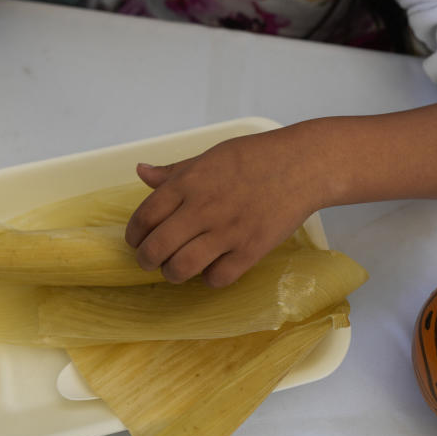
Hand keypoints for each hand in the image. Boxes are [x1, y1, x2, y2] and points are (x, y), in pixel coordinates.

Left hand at [125, 130, 323, 287]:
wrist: (302, 164)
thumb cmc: (256, 156)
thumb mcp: (210, 156)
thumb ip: (174, 170)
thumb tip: (141, 171)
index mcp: (189, 182)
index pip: (144, 216)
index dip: (134, 235)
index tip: (136, 240)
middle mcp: (203, 208)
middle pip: (157, 247)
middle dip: (146, 260)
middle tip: (151, 261)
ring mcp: (228, 231)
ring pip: (182, 268)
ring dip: (173, 273)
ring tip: (177, 269)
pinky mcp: (251, 249)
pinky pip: (218, 277)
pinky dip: (209, 279)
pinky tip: (213, 269)